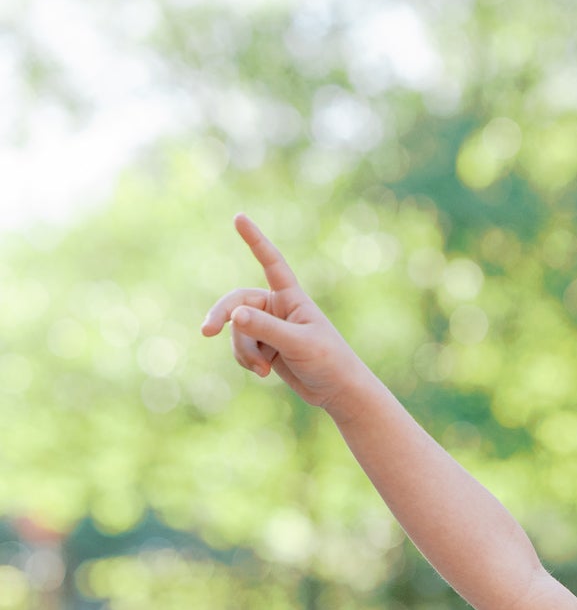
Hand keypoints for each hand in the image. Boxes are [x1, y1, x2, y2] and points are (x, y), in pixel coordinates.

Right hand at [200, 213, 368, 414]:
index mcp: (291, 297)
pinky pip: (241, 348)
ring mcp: (269, 327)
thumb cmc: (328, 362)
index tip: (239, 217)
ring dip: (243, 351)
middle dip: (221, 317)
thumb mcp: (298, 344)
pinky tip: (262, 373)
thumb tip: (233, 315)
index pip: (271, 262)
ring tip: (262, 370)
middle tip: (205, 332)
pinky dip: (246, 361)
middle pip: (237, 301)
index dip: (255, 240)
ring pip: (237, 331)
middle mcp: (277, 307)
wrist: (338, 392)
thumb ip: (265, 329)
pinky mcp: (264, 347)